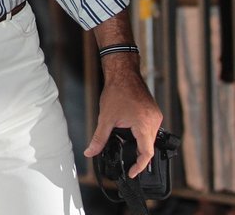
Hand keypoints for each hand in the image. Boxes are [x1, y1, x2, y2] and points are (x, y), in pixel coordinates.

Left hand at [85, 55, 162, 178]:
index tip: (133, 173)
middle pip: (149, 146)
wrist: (123, 73)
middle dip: (138, 156)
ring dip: (140, 144)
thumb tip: (90, 152)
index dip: (139, 166)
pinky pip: (150, 128)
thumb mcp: (105, 118)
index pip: (146, 153)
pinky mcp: (154, 112)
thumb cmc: (116, 92)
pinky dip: (142, 134)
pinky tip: (132, 134)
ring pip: (150, 138)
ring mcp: (156, 116)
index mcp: (144, 125)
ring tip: (129, 149)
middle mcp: (154, 121)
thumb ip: (99, 138)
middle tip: (128, 163)